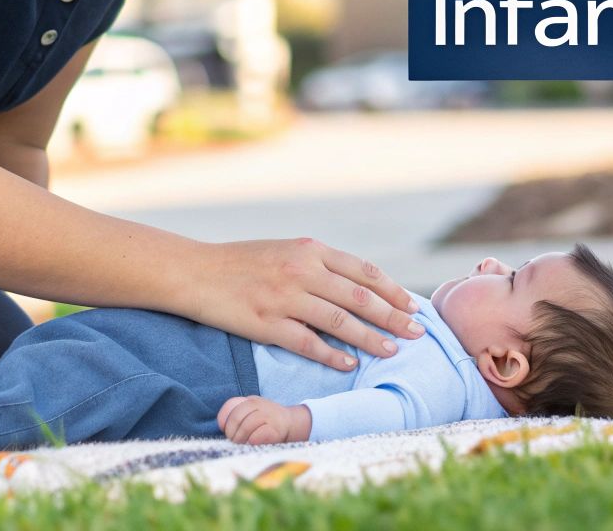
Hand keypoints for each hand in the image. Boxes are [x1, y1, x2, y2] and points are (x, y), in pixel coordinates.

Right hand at [184, 238, 423, 370]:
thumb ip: (319, 264)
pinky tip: (349, 363)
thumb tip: (358, 285)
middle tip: (417, 333)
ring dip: (370, 338)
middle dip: (393, 317)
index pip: (363, 272)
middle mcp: (302, 271)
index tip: (413, 307)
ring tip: (392, 351)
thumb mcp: (285, 251)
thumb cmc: (243, 262)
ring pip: (339, 322)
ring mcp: (284, 298)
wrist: (195, 271)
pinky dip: (332, 355)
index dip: (393, 291)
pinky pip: (308, 343)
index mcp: (309, 250)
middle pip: (359, 297)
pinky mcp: (266, 323)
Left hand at [217, 395, 309, 444]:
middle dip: (231, 433)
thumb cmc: (266, 421)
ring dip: (241, 439)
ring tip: (242, 444)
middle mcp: (258, 405)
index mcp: (250, 400)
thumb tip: (223, 428)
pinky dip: (253, 441)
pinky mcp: (276, 429)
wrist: (291, 422)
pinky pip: (259, 435)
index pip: (231, 405)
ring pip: (246, 426)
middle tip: (233, 441)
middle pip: (236, 417)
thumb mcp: (253, 412)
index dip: (223, 419)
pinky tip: (253, 444)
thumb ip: (239, 416)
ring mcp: (268, 416)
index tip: (224, 430)